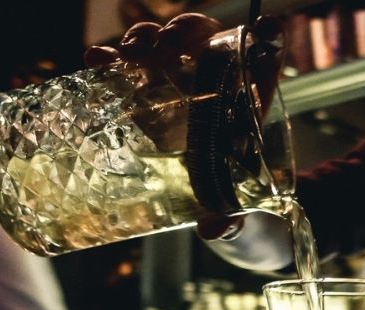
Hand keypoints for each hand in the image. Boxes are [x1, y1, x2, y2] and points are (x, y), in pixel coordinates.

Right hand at [85, 14, 284, 240]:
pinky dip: (111, 58)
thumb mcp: (238, 212)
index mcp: (250, 103)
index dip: (268, 36)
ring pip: (166, 45)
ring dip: (147, 37)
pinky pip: (130, 68)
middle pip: (207, 39)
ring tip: (130, 52)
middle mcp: (215, 86)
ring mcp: (179, 87)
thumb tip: (215, 228)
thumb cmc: (237, 205)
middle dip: (187, 31)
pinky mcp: (147, 98)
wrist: (211, 213)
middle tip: (166, 45)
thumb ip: (231, 219)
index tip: (265, 26)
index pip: (265, 57)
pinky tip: (96, 60)